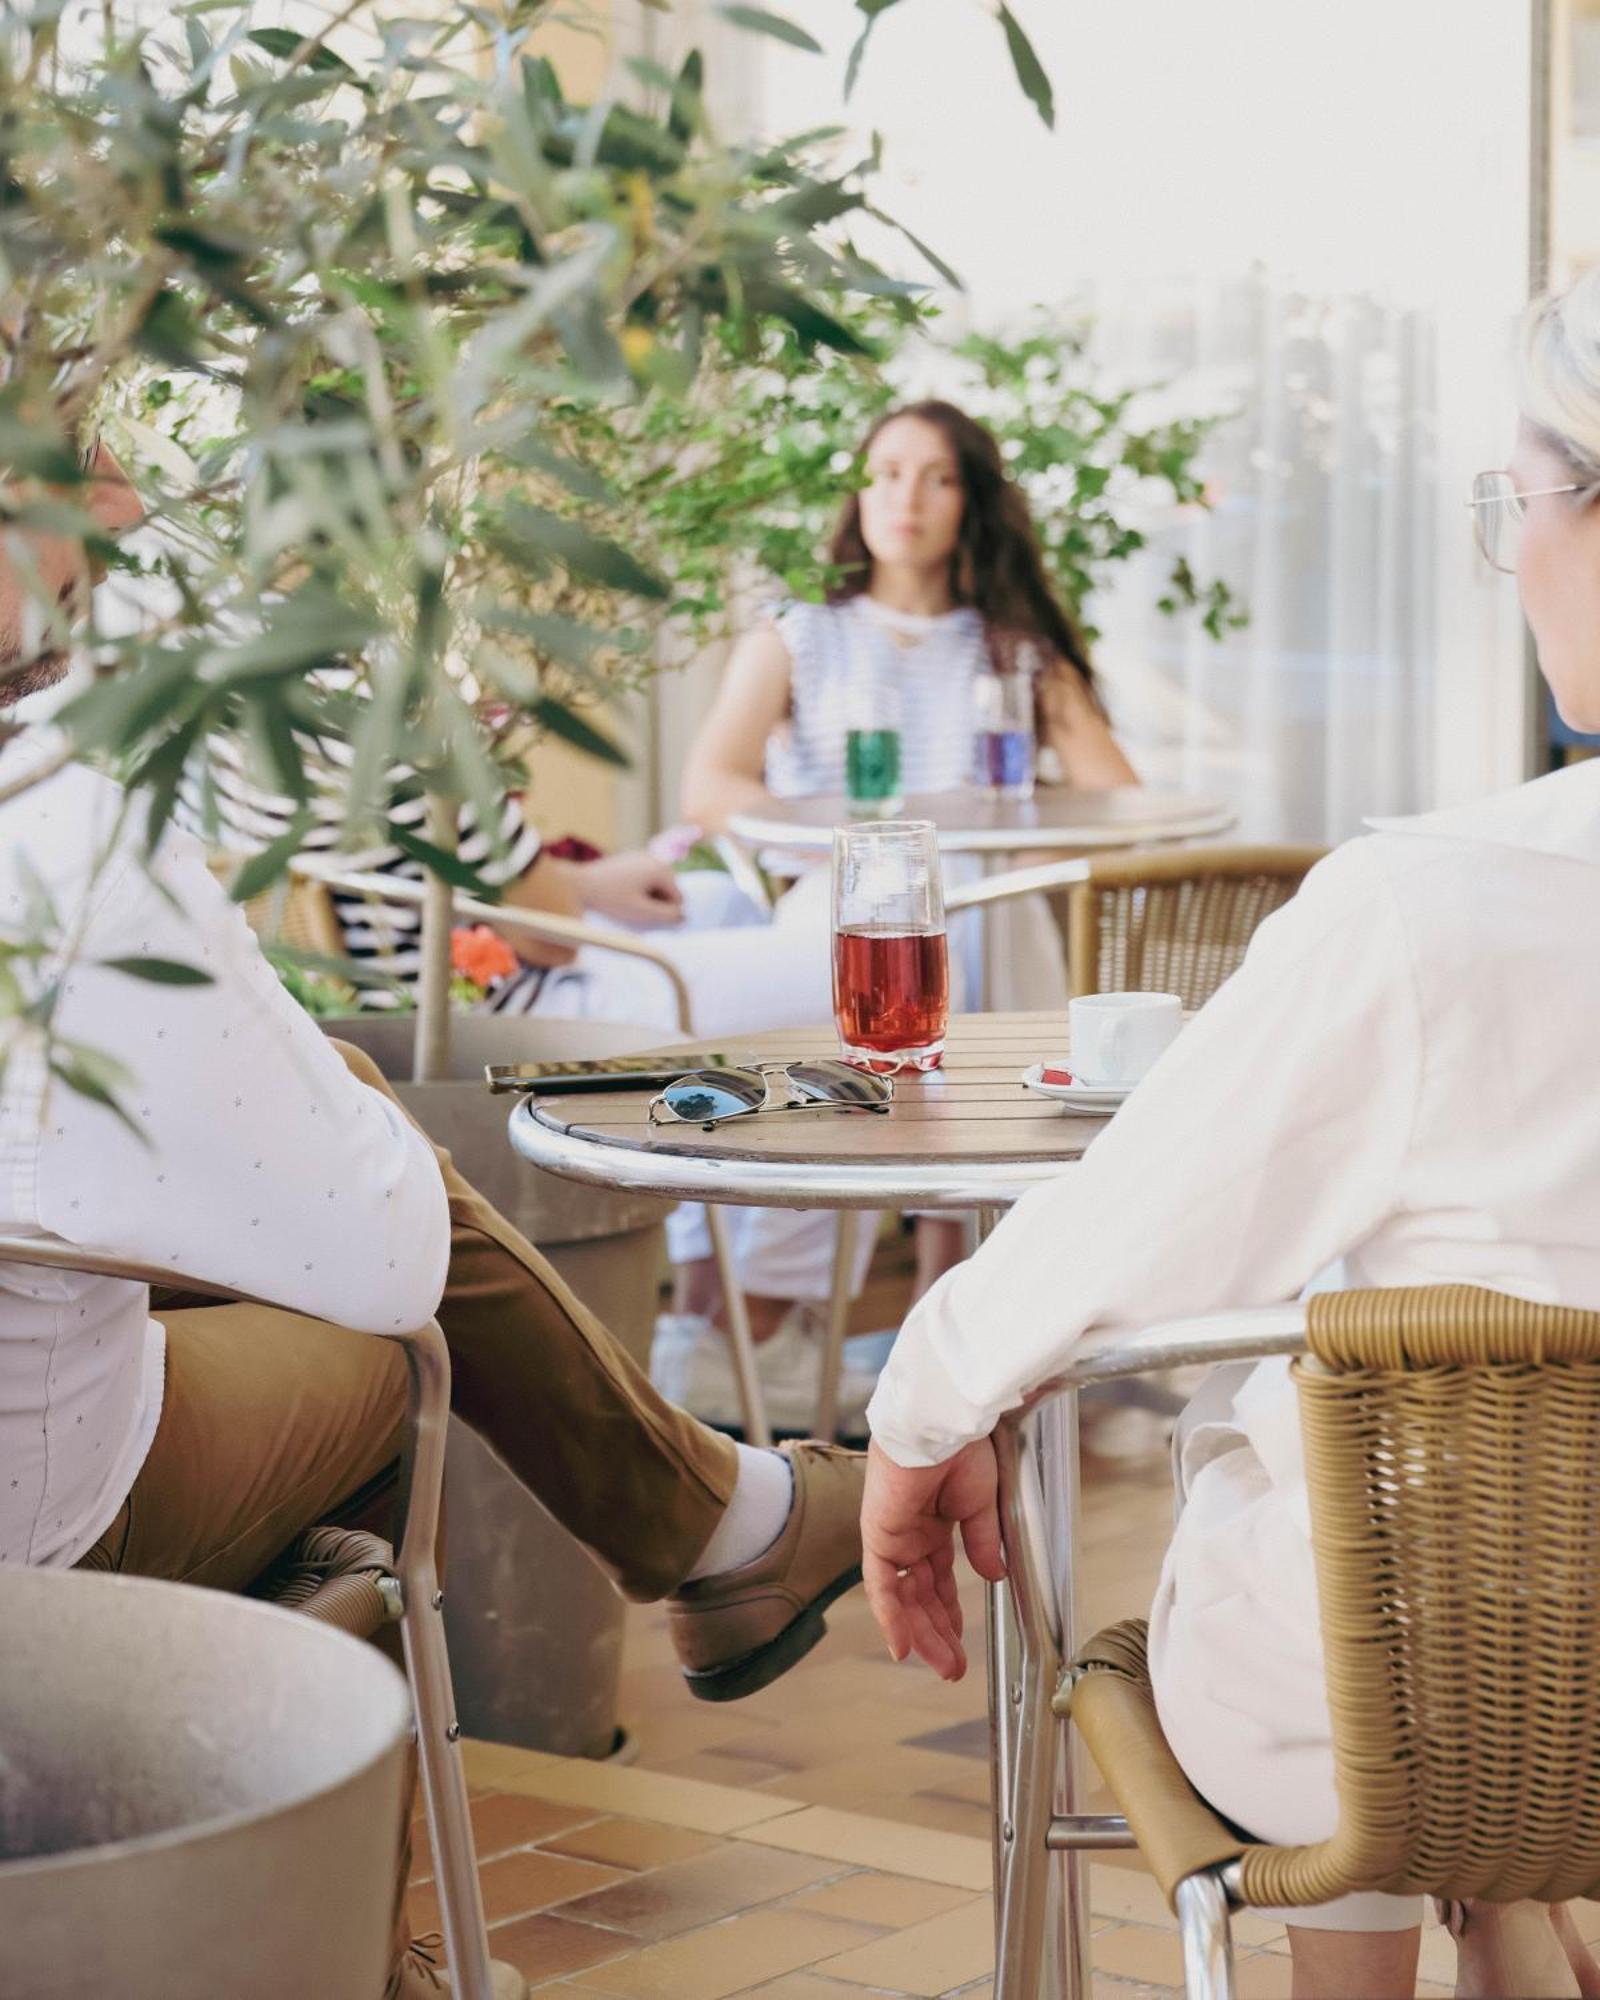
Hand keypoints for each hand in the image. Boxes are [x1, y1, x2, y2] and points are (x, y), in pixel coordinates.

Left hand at [578, 851, 685, 928]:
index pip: (678, 899)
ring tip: (625, 902)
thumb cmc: (609, 899)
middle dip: (656, 903)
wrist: (577, 884)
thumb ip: (668, 916)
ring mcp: (641, 857)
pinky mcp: (630, 860)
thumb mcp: (641, 913)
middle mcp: (654, 858)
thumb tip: (684, 916)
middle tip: (632, 908)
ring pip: (656, 886)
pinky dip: (637, 890)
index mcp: (660, 869)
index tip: (641, 913)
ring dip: (647, 898)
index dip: (663, 913)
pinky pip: (644, 879)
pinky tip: (620, 894)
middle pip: (668, 890)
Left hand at [862, 1436, 1005, 1680]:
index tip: (961, 1640)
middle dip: (937, 1631)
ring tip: (944, 1666)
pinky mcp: (879, 1534)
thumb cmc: (963, 1448)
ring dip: (921, 1633)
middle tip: (953, 1666)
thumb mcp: (981, 1504)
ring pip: (903, 1597)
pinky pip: (881, 1585)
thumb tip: (993, 1576)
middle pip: (920, 1594)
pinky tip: (903, 1648)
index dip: (949, 1610)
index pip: (939, 1577)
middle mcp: (910, 1532)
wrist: (942, 1424)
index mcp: (934, 1522)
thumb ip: (982, 1542)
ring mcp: (893, 1535)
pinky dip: (891, 1617)